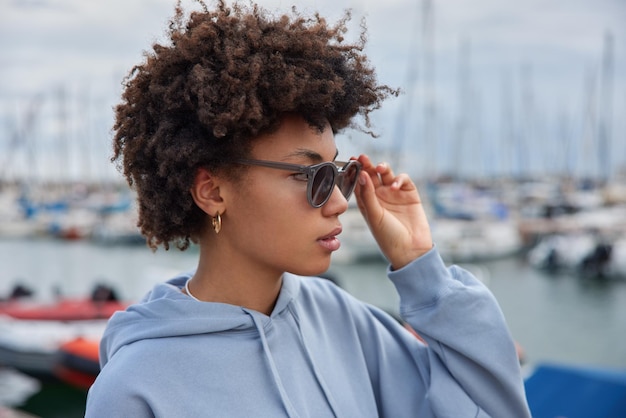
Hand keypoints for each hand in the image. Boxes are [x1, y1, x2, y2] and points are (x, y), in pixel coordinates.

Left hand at [353, 154, 432, 269]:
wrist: (411, 250)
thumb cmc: (388, 237)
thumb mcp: (374, 216)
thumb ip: (367, 195)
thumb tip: (362, 175)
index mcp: (367, 202)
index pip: (359, 182)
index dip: (355, 171)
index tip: (350, 160)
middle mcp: (380, 196)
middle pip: (372, 175)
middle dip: (367, 165)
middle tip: (362, 157)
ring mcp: (395, 194)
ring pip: (387, 174)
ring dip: (383, 168)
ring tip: (379, 168)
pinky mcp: (409, 194)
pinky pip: (403, 180)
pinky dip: (399, 179)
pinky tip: (394, 186)